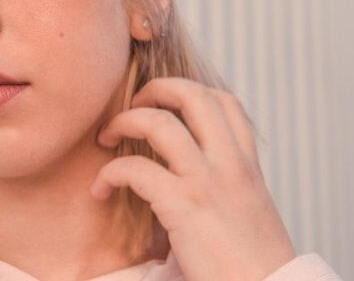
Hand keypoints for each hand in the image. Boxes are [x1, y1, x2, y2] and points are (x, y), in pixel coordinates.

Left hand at [90, 77, 296, 280]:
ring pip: (159, 123)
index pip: (224, 102)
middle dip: (155, 89)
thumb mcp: (248, 214)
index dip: (189, 92)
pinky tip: (100, 190)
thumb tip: (191, 187)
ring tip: (107, 137)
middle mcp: (231, 165)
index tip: (165, 106)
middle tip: (133, 107)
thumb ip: (226, 190)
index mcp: (248, 166)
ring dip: (124, 122)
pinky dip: (109, 173)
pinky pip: (135, 170)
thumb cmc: (254, 269)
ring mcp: (208, 182)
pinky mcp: (185, 206)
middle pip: (192, 95)